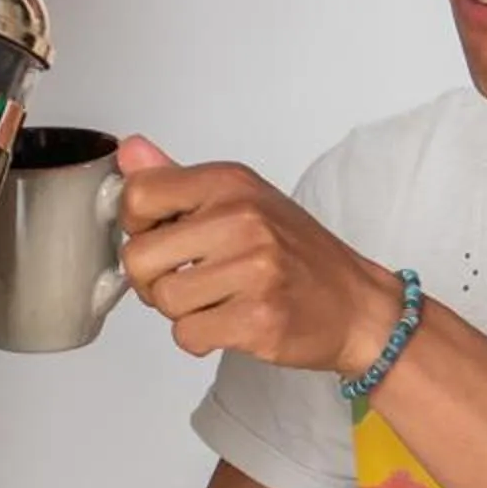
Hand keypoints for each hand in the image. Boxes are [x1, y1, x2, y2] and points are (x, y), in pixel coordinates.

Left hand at [117, 140, 403, 376]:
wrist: (358, 306)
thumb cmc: (297, 253)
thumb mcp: (242, 200)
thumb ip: (177, 180)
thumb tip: (128, 150)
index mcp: (231, 183)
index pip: (138, 195)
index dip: (137, 226)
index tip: (161, 237)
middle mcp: (242, 219)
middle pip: (138, 256)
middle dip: (152, 279)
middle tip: (186, 279)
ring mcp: (253, 270)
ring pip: (162, 300)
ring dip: (180, 311)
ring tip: (217, 300)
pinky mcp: (257, 319)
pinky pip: (186, 335)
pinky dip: (200, 337)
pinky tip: (229, 322)